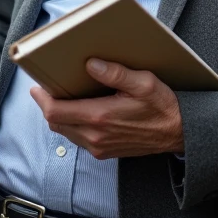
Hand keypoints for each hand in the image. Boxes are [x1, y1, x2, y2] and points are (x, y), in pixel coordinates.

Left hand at [31, 59, 184, 159]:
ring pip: (65, 132)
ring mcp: (99, 147)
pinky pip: (78, 139)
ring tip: (60, 97)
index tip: (37, 87)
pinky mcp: (105, 152)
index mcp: (100, 118)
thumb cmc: (163, 107)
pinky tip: (78, 111)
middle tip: (46, 89)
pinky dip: (71, 125)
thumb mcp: (144, 83)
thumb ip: (115, 73)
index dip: (41, 100)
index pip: (55, 112)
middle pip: (56, 123)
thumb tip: (91, 64)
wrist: (180, 134)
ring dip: (58, 116)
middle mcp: (96, 136)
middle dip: (46, 106)